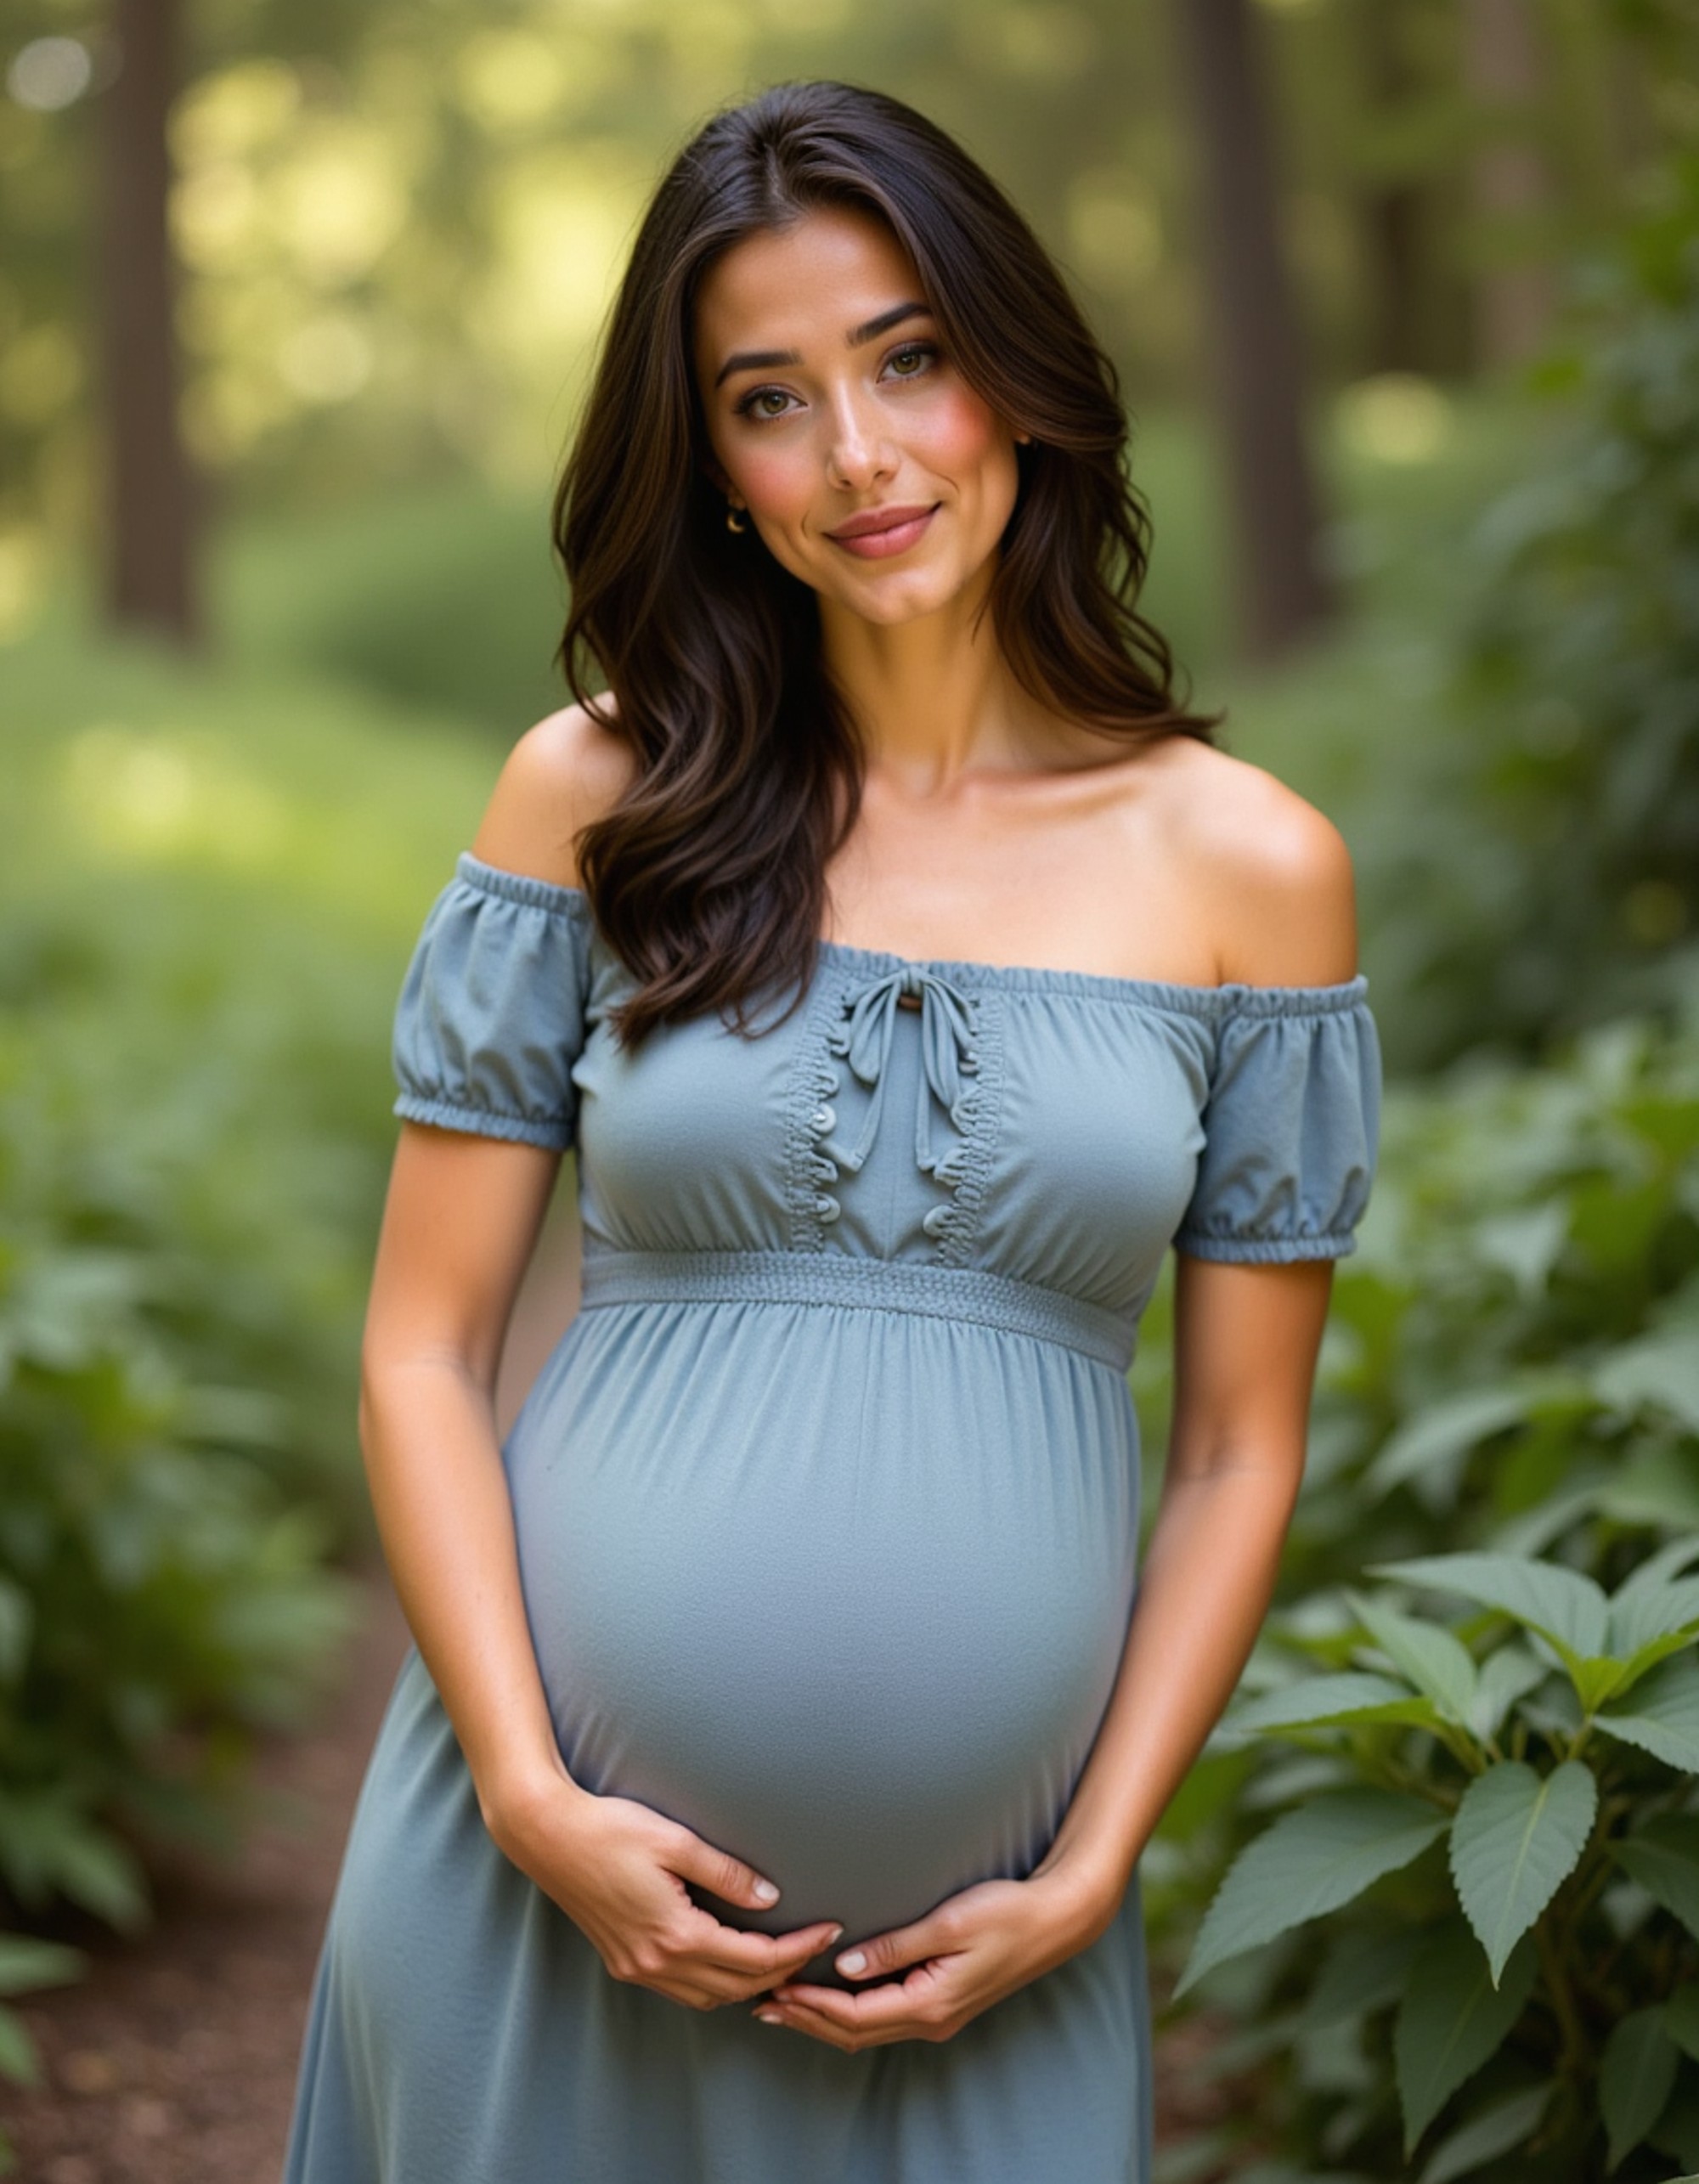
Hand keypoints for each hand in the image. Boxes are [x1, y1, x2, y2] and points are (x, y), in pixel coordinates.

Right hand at [487, 1768, 841, 2011]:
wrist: (547, 1835)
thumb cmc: (611, 1828)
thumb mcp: (676, 1842)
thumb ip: (726, 1874)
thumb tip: (769, 1898)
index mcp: (674, 1935)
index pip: (754, 1959)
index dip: (798, 1949)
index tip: (829, 1931)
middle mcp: (655, 1963)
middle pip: (736, 1987)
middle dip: (783, 1972)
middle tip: (817, 1947)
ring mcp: (636, 1968)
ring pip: (709, 1998)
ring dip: (748, 1985)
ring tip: (783, 1960)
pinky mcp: (622, 1961)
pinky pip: (682, 1990)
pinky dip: (714, 1985)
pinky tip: (729, 1962)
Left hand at [755, 1865, 1112, 2051]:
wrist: (1056, 1920)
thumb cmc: (1006, 1913)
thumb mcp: (950, 1923)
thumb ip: (896, 1946)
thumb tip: (845, 1964)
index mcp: (929, 2003)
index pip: (853, 2015)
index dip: (809, 2004)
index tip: (773, 1987)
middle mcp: (930, 2019)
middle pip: (853, 2031)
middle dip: (805, 2018)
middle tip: (760, 2001)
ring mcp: (938, 2015)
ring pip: (867, 2030)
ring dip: (823, 2019)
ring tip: (783, 2003)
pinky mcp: (942, 2002)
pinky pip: (884, 2019)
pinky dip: (850, 2012)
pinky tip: (833, 1995)